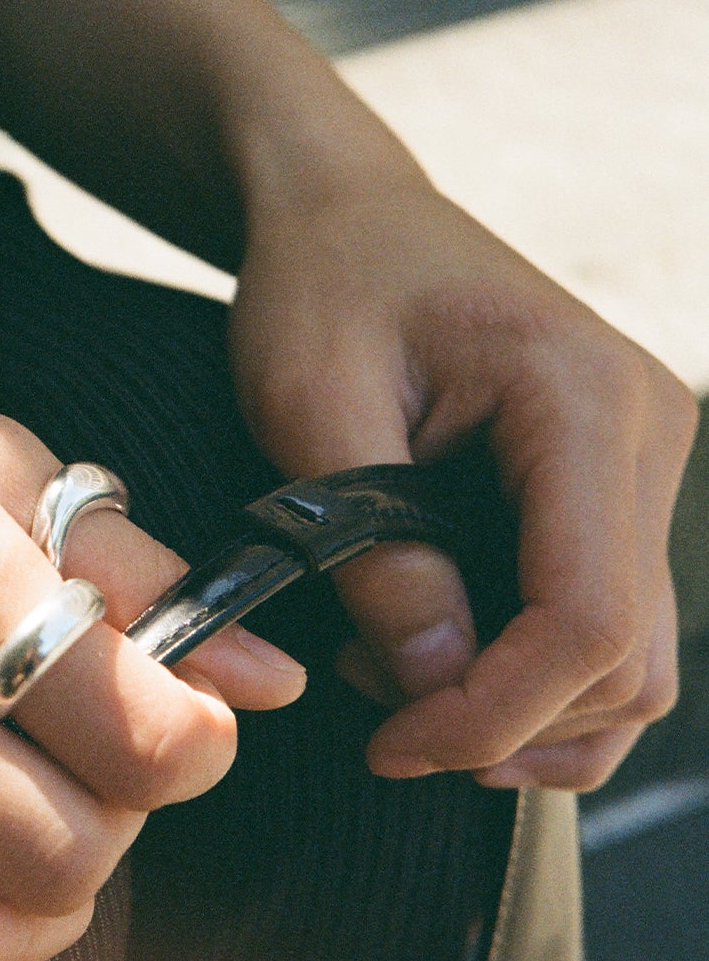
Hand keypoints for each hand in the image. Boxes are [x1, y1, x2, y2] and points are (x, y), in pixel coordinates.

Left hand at [229, 162, 697, 790]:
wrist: (348, 216)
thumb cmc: (321, 287)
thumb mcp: (313, 412)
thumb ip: (376, 553)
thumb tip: (435, 688)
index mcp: (585, 402)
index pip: (587, 617)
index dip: (492, 710)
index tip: (387, 745)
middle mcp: (648, 437)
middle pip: (625, 660)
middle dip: (499, 721)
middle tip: (374, 715)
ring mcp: (642, 469)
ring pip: (630, 666)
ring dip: (521, 716)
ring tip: (396, 688)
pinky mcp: (612, 496)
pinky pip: (605, 631)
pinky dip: (533, 685)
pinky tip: (439, 675)